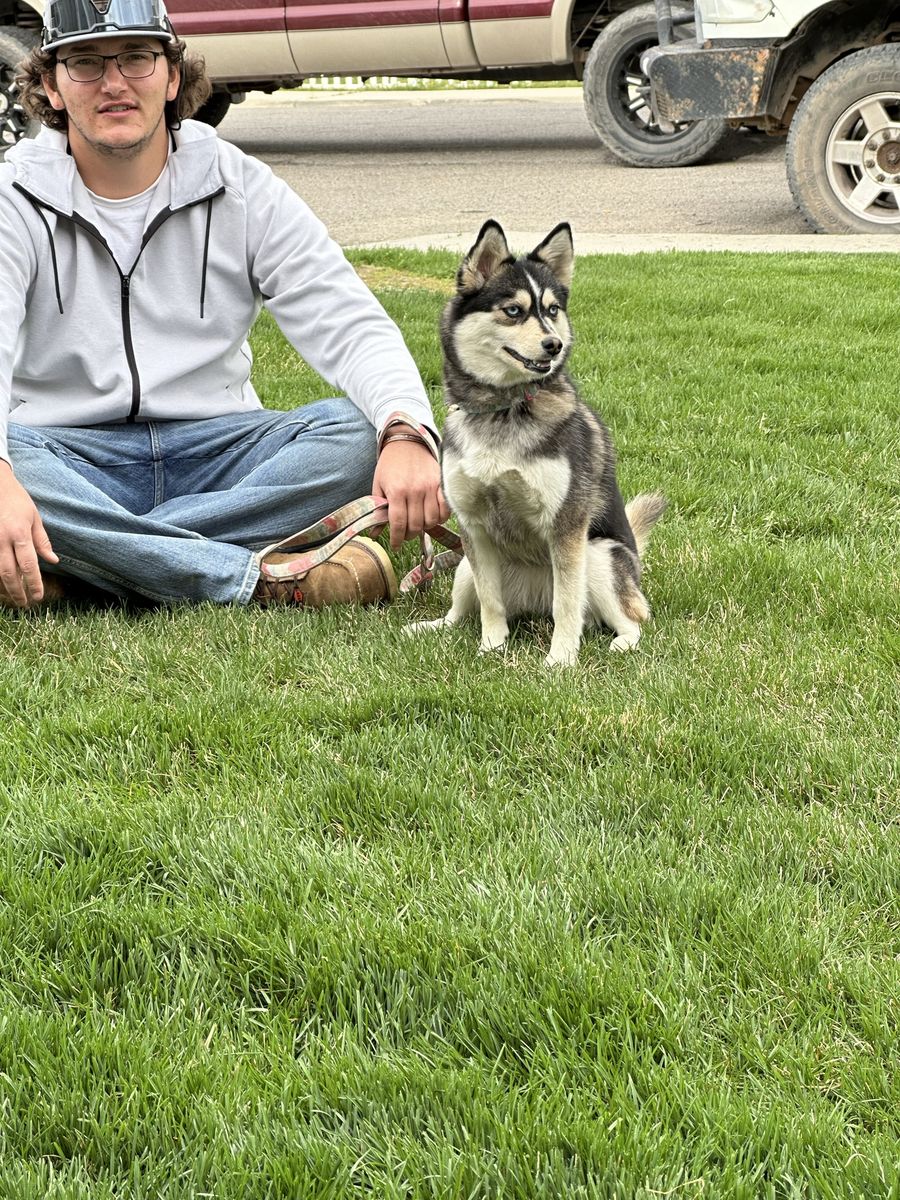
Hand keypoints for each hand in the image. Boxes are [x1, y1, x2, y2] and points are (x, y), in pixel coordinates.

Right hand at [0, 462, 58, 606]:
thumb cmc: (16, 500)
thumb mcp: (34, 517)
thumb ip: (42, 541)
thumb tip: (53, 561)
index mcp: (19, 534)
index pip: (29, 565)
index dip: (34, 583)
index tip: (38, 597)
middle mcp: (2, 539)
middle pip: (9, 573)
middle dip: (17, 591)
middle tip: (26, 604)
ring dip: (5, 586)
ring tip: (14, 597)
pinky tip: (2, 582)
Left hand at [371, 436, 449, 548]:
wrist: (408, 441)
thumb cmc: (391, 464)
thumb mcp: (378, 484)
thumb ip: (378, 509)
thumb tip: (374, 533)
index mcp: (397, 491)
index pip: (398, 523)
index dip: (396, 539)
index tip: (395, 546)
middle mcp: (415, 491)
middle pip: (416, 525)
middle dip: (409, 535)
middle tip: (405, 534)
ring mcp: (430, 487)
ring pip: (432, 520)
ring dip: (424, 527)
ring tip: (418, 524)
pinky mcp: (441, 483)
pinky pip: (445, 509)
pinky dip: (440, 517)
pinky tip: (433, 517)